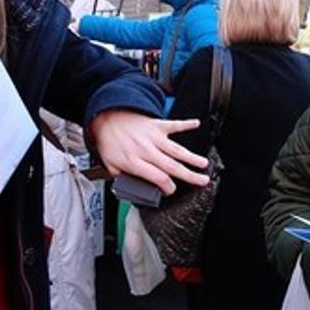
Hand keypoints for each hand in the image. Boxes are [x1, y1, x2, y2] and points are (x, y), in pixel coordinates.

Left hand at [89, 110, 208, 195]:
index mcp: (134, 162)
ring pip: (176, 149)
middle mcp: (146, 150)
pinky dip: (186, 124)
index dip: (168, 187)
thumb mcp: (109, 166)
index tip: (171, 191)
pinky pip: (174, 125)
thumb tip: (133, 189)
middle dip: (189, 175)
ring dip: (192, 157)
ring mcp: (153, 137)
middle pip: (172, 166)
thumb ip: (122, 179)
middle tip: (202, 181)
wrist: (106, 118)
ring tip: (204, 164)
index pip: (158, 178)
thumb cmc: (109, 142)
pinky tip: (196, 124)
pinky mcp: (157, 125)